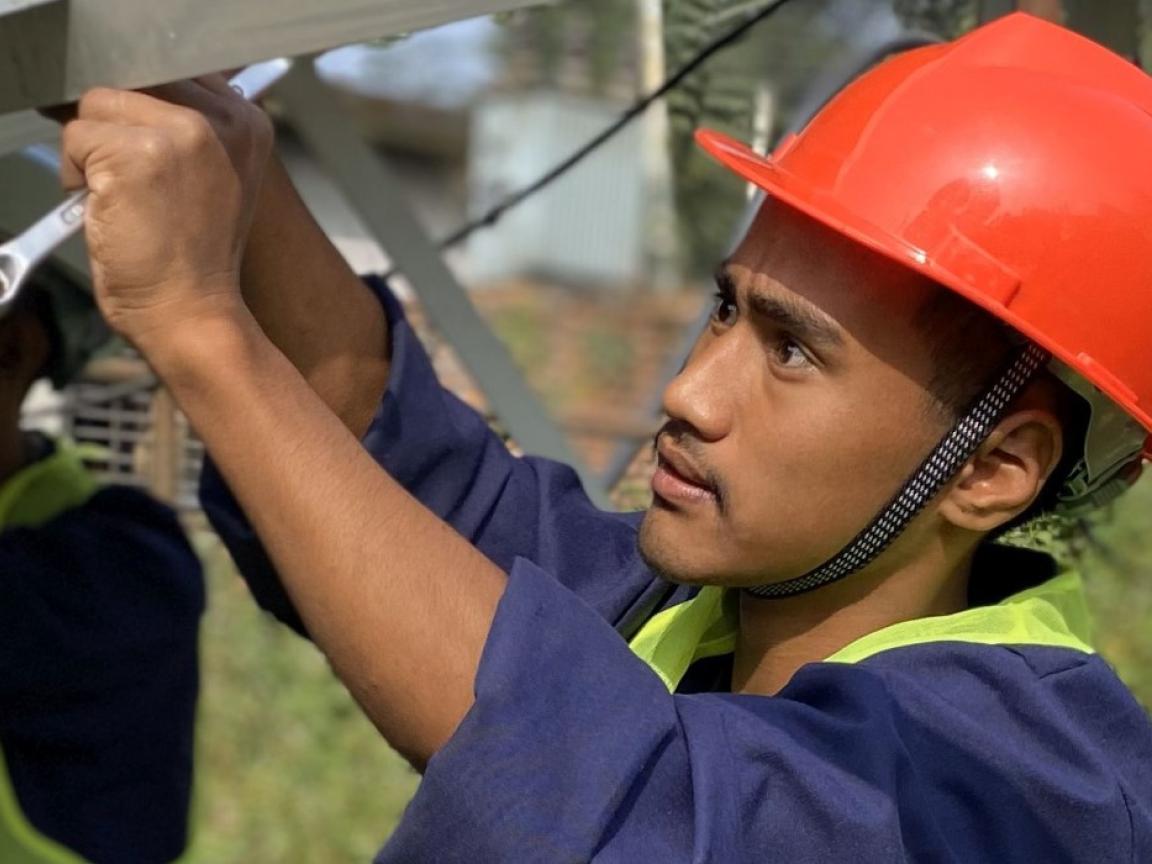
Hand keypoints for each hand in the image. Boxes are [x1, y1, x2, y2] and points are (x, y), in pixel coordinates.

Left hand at [60, 77, 273, 355]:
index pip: (171, 73)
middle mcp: (221, 118)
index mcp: (248, 120)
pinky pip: (75, 138)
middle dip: (117, 130)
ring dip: (94, 154)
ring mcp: (182, 134)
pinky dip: (77, 178)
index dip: (144, 111)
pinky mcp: (138, 154)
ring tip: (126, 201)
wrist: (194, 314)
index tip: (150, 158)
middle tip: (139, 188)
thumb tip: (130, 94)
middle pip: (131, 82)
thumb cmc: (195, 259)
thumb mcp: (216, 179)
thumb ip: (190, 130)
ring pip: (98, 105)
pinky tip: (111, 212)